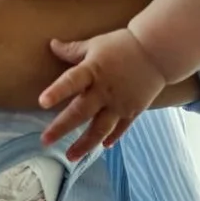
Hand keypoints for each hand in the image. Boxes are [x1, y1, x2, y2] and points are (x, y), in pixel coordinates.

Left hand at [38, 29, 166, 160]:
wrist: (157, 52)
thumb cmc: (122, 45)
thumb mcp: (95, 44)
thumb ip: (72, 50)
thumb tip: (52, 45)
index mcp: (92, 71)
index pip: (71, 81)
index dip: (57, 91)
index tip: (42, 102)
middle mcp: (105, 91)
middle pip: (81, 112)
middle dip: (62, 127)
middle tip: (45, 141)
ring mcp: (120, 104)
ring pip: (100, 128)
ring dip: (85, 144)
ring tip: (71, 156)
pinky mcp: (133, 111)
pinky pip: (120, 129)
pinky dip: (111, 138)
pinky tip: (102, 147)